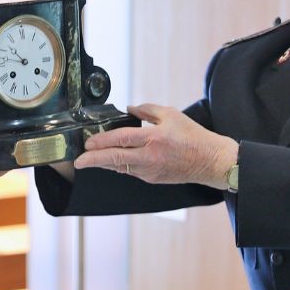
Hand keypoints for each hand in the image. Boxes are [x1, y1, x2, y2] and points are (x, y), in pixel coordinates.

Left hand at [73, 103, 237, 188]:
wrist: (210, 161)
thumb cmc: (193, 137)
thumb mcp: (171, 114)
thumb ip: (147, 110)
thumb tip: (128, 110)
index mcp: (154, 138)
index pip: (120, 140)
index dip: (101, 141)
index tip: (88, 143)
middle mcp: (149, 157)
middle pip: (114, 160)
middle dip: (93, 160)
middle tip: (79, 161)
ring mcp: (150, 171)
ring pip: (120, 168)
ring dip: (104, 164)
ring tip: (90, 159)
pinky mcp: (152, 179)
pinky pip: (130, 172)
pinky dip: (119, 166)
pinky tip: (111, 161)